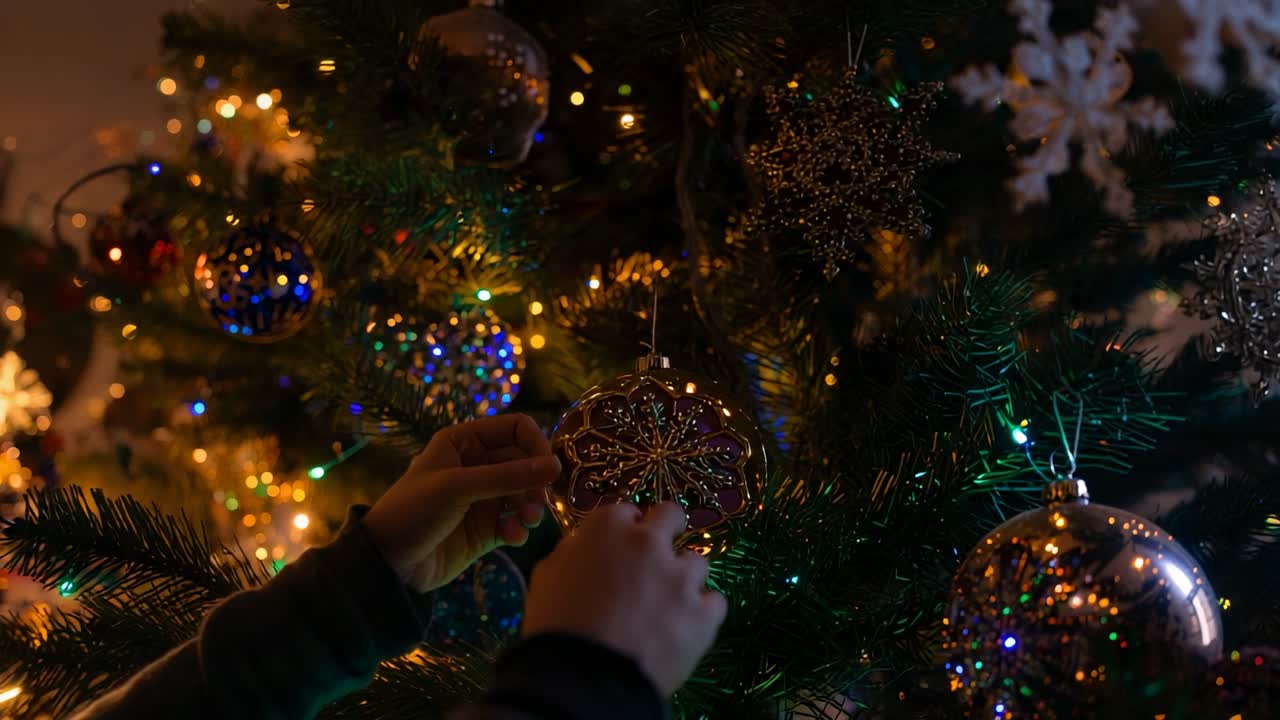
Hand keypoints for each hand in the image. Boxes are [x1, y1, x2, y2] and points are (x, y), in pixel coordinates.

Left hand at [361, 414, 559, 591]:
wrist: (388, 563)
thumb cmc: (413, 512)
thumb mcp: (457, 488)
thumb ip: (507, 477)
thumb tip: (555, 466)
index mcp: (464, 442)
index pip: (515, 428)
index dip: (536, 444)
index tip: (549, 468)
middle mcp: (477, 465)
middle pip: (525, 462)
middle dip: (536, 481)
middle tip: (538, 502)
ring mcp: (483, 498)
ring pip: (525, 493)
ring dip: (532, 506)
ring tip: (527, 521)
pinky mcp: (487, 529)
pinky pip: (516, 522)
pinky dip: (520, 528)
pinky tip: (512, 537)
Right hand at [523, 502, 727, 695]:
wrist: (584, 679)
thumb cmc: (554, 626)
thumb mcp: (546, 577)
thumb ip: (571, 552)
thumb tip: (584, 546)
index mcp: (607, 529)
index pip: (625, 511)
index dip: (624, 529)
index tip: (619, 548)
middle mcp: (649, 542)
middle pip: (671, 515)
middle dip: (665, 530)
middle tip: (654, 559)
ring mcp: (681, 577)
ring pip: (697, 562)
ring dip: (683, 578)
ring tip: (668, 605)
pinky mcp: (704, 613)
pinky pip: (715, 602)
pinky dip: (702, 613)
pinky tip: (686, 628)